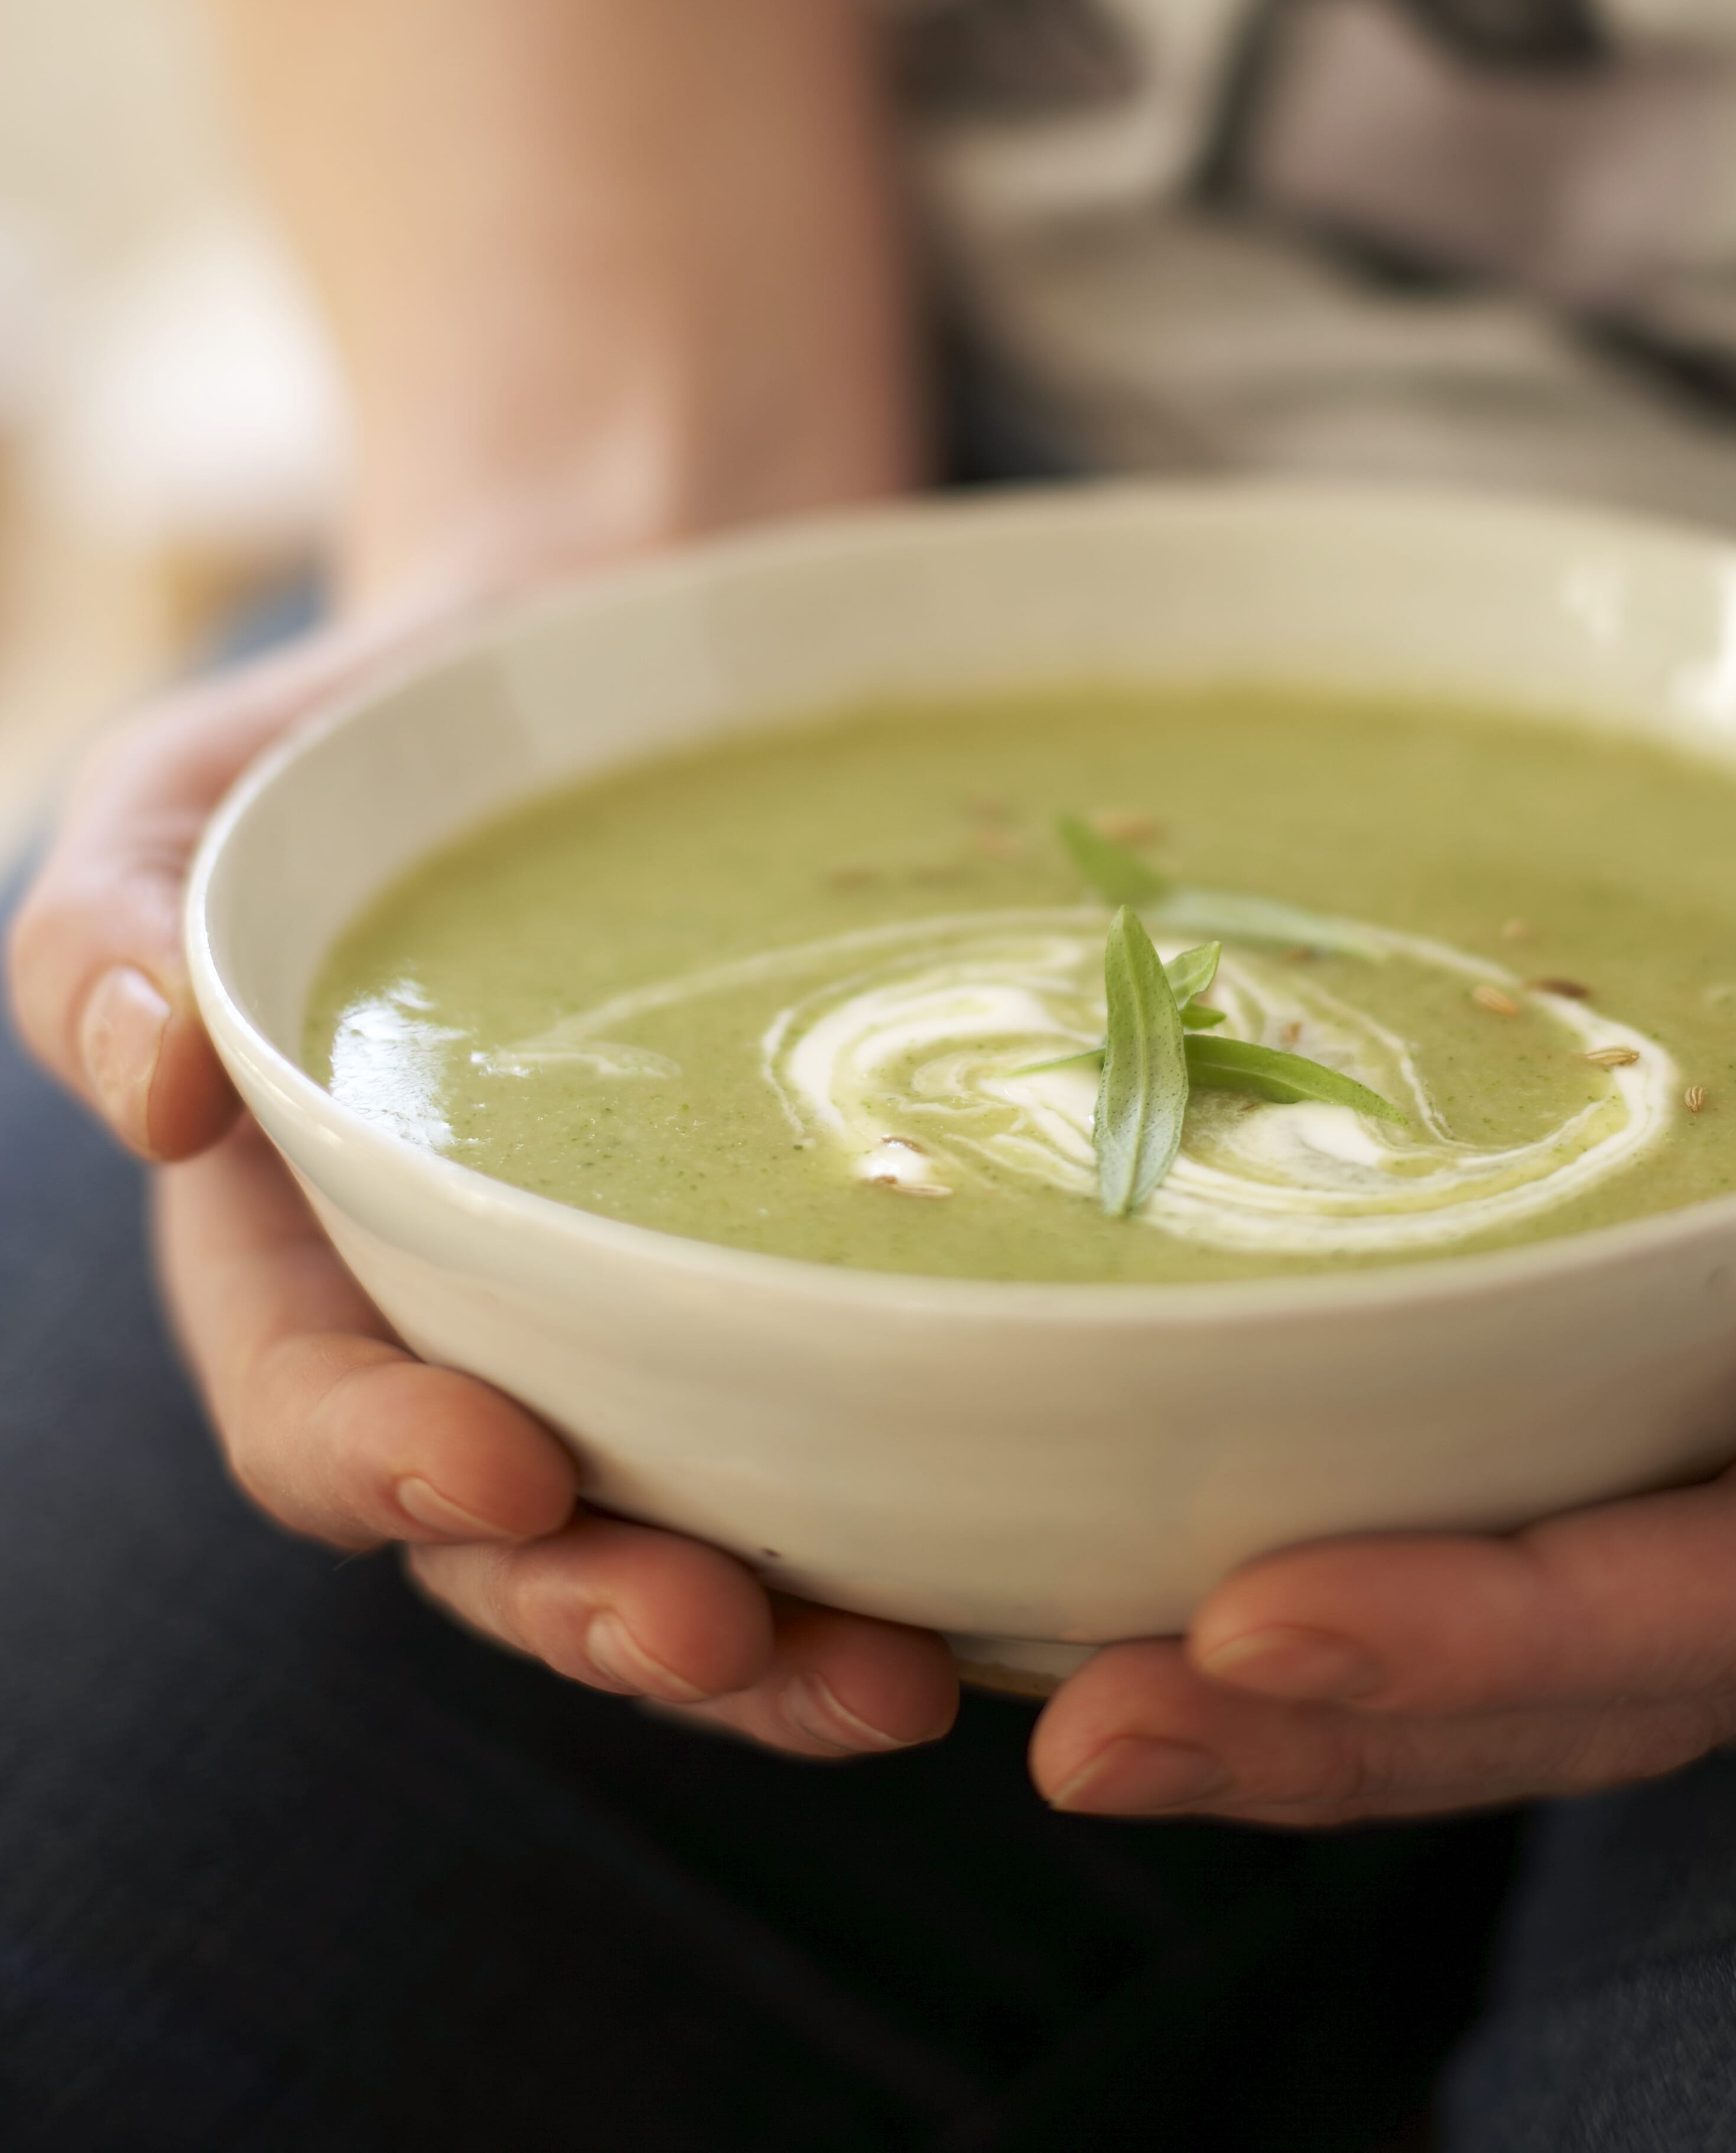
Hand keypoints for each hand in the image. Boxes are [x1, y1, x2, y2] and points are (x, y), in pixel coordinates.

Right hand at [8, 630, 957, 1758]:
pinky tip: (1015, 1580)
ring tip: (902, 1675)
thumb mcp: (195, 804)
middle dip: (610, 1612)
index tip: (504, 1472)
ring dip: (780, 1646)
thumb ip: (110, 932)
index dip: (390, 1472)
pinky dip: (915, 1527)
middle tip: (730, 1633)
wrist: (587, 671)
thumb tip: (154, 1085)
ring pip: (692, 1536)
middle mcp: (469, 1331)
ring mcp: (640, 1328)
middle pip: (518, 1544)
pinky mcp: (794, 1291)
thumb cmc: (360, 750)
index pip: (315, 1416)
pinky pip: (845, 1439)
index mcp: (302, 1258)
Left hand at [1030, 1182, 1735, 1822]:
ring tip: (1065, 1722)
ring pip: (1464, 1686)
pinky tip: (1105, 1615)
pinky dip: (1285, 1634)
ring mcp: (1658, 1545)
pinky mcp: (1574, 1492)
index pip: (1673, 1613)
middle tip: (1086, 1733)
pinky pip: (1434, 1585)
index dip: (1469, 1637)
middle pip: (1533, 1704)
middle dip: (1315, 1736)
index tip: (1253, 1622)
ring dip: (1267, 1724)